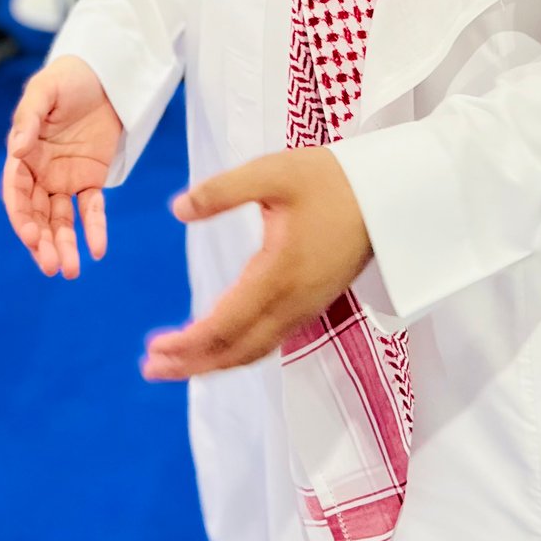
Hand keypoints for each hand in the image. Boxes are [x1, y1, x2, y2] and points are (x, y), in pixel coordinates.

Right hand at [2, 57, 122, 279]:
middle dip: (42, 242)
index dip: (21, 217)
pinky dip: (94, 229)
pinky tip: (98, 249)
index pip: (17, 193)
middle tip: (51, 267)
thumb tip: (17, 149)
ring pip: (61, 220)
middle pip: (38, 215)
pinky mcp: (91, 179)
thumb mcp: (44, 91)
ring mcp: (65, 178)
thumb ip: (28, 118)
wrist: (103, 73)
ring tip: (71, 271)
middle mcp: (40, 172)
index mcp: (22, 154)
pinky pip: (91, 209)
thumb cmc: (66, 79)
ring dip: (64, 245)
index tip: (32, 237)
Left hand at [142, 148, 371, 380]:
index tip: (154, 349)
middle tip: (151, 368)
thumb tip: (179, 209)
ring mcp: (306, 307)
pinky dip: (238, 350)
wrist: (388, 196)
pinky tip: (219, 342)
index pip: (226, 325)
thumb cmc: (331, 181)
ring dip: (214, 361)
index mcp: (279, 275)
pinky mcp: (313, 302)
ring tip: (177, 362)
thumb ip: (223, 191)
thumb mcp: (273, 173)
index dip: (189, 342)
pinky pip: (270, 340)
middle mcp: (293, 302)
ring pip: (255, 349)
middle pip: (238, 350)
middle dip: (193, 363)